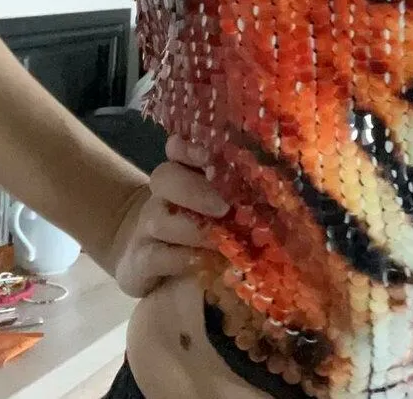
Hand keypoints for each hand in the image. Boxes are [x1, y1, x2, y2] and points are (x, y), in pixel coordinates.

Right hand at [108, 135, 229, 297]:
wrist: (154, 264)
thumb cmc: (206, 230)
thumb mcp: (223, 208)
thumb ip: (238, 195)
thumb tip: (274, 191)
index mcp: (183, 174)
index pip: (177, 149)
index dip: (188, 148)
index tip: (208, 155)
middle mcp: (161, 196)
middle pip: (164, 177)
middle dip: (194, 189)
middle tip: (224, 207)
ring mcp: (145, 228)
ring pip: (157, 218)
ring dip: (192, 229)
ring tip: (219, 240)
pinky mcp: (138, 262)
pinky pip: (153, 256)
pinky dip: (180, 258)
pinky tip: (201, 262)